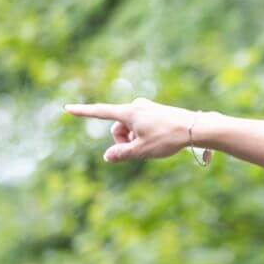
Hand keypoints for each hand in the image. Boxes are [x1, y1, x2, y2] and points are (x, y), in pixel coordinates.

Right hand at [64, 98, 195, 162]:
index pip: (100, 112)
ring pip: (130, 129)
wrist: (196, 127)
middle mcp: (136, 106)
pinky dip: (144, 136)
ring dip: (135, 139)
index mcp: (129, 112)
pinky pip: (141, 127)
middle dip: (123, 141)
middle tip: (139, 149)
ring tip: (153, 144)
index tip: (67, 108)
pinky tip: (160, 140)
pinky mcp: (156, 112)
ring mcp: (147, 108)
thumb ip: (121, 154)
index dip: (83, 112)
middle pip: (118, 128)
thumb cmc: (169, 138)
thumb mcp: (142, 150)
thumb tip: (108, 156)